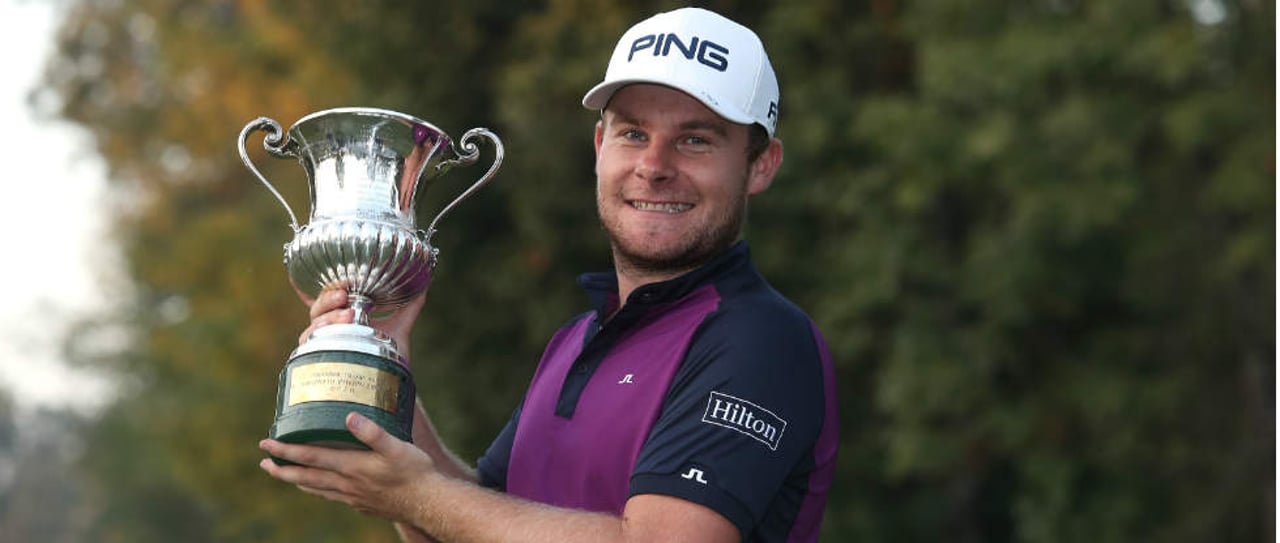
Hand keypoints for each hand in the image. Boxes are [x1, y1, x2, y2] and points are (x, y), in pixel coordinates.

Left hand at [259, 413, 439, 522]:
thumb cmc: (414, 473)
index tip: (267, 444)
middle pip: (306, 476)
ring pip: (316, 488)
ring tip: (283, 475)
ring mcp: (353, 496)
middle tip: (264, 463)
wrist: (428, 503)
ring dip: (296, 481)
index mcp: (351, 467)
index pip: (310, 457)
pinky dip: (318, 490)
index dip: (286, 450)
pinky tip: (320, 488)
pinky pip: (331, 496)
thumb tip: (350, 416)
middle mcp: (347, 483)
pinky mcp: (361, 503)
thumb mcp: (396, 447)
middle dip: (282, 469)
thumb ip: (372, 432)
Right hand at [298, 286, 426, 360]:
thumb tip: (424, 284)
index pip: (332, 296)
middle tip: (345, 296)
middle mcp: (330, 330)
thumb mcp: (400, 328)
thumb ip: (410, 307)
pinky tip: (328, 334)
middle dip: (329, 299)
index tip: (349, 282)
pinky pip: (308, 348)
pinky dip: (315, 338)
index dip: (335, 287)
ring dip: (327, 318)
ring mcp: (323, 346)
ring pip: (313, 327)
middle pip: (318, 308)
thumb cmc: (390, 357)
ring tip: (347, 315)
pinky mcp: (319, 362)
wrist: (388, 386)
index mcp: (345, 317)